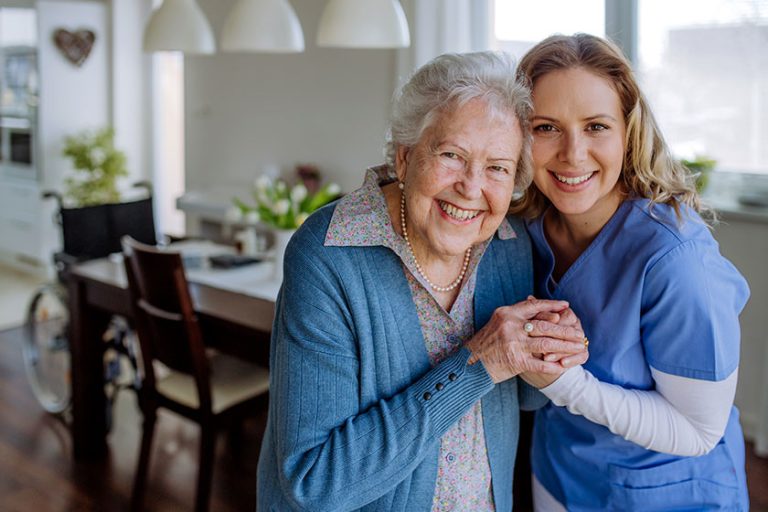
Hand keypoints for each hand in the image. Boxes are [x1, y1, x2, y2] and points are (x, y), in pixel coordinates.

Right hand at [465, 298, 585, 383]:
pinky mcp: (515, 361)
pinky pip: (540, 363)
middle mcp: (510, 326)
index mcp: (507, 313)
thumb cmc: (486, 343)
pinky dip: (554, 365)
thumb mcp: (498, 323)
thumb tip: (542, 309)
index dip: (552, 305)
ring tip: (578, 347)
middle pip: (545, 325)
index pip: (534, 306)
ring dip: (565, 346)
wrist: (470, 364)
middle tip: (580, 333)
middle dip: (565, 330)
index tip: (566, 306)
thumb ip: (518, 315)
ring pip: (547, 343)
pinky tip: (564, 366)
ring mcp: (513, 344)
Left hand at [539, 307, 584, 363]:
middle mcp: (576, 324)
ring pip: (575, 344)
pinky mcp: (583, 352)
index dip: (551, 323)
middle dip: (554, 339)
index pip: (565, 316)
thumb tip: (529, 297)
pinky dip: (572, 360)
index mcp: (567, 314)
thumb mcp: (535, 323)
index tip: (536, 330)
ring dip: (560, 351)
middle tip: (540, 346)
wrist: (542, 356)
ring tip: (546, 358)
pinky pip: (582, 356)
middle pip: (570, 330)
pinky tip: (562, 365)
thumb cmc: (537, 334)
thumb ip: (535, 312)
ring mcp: (581, 338)